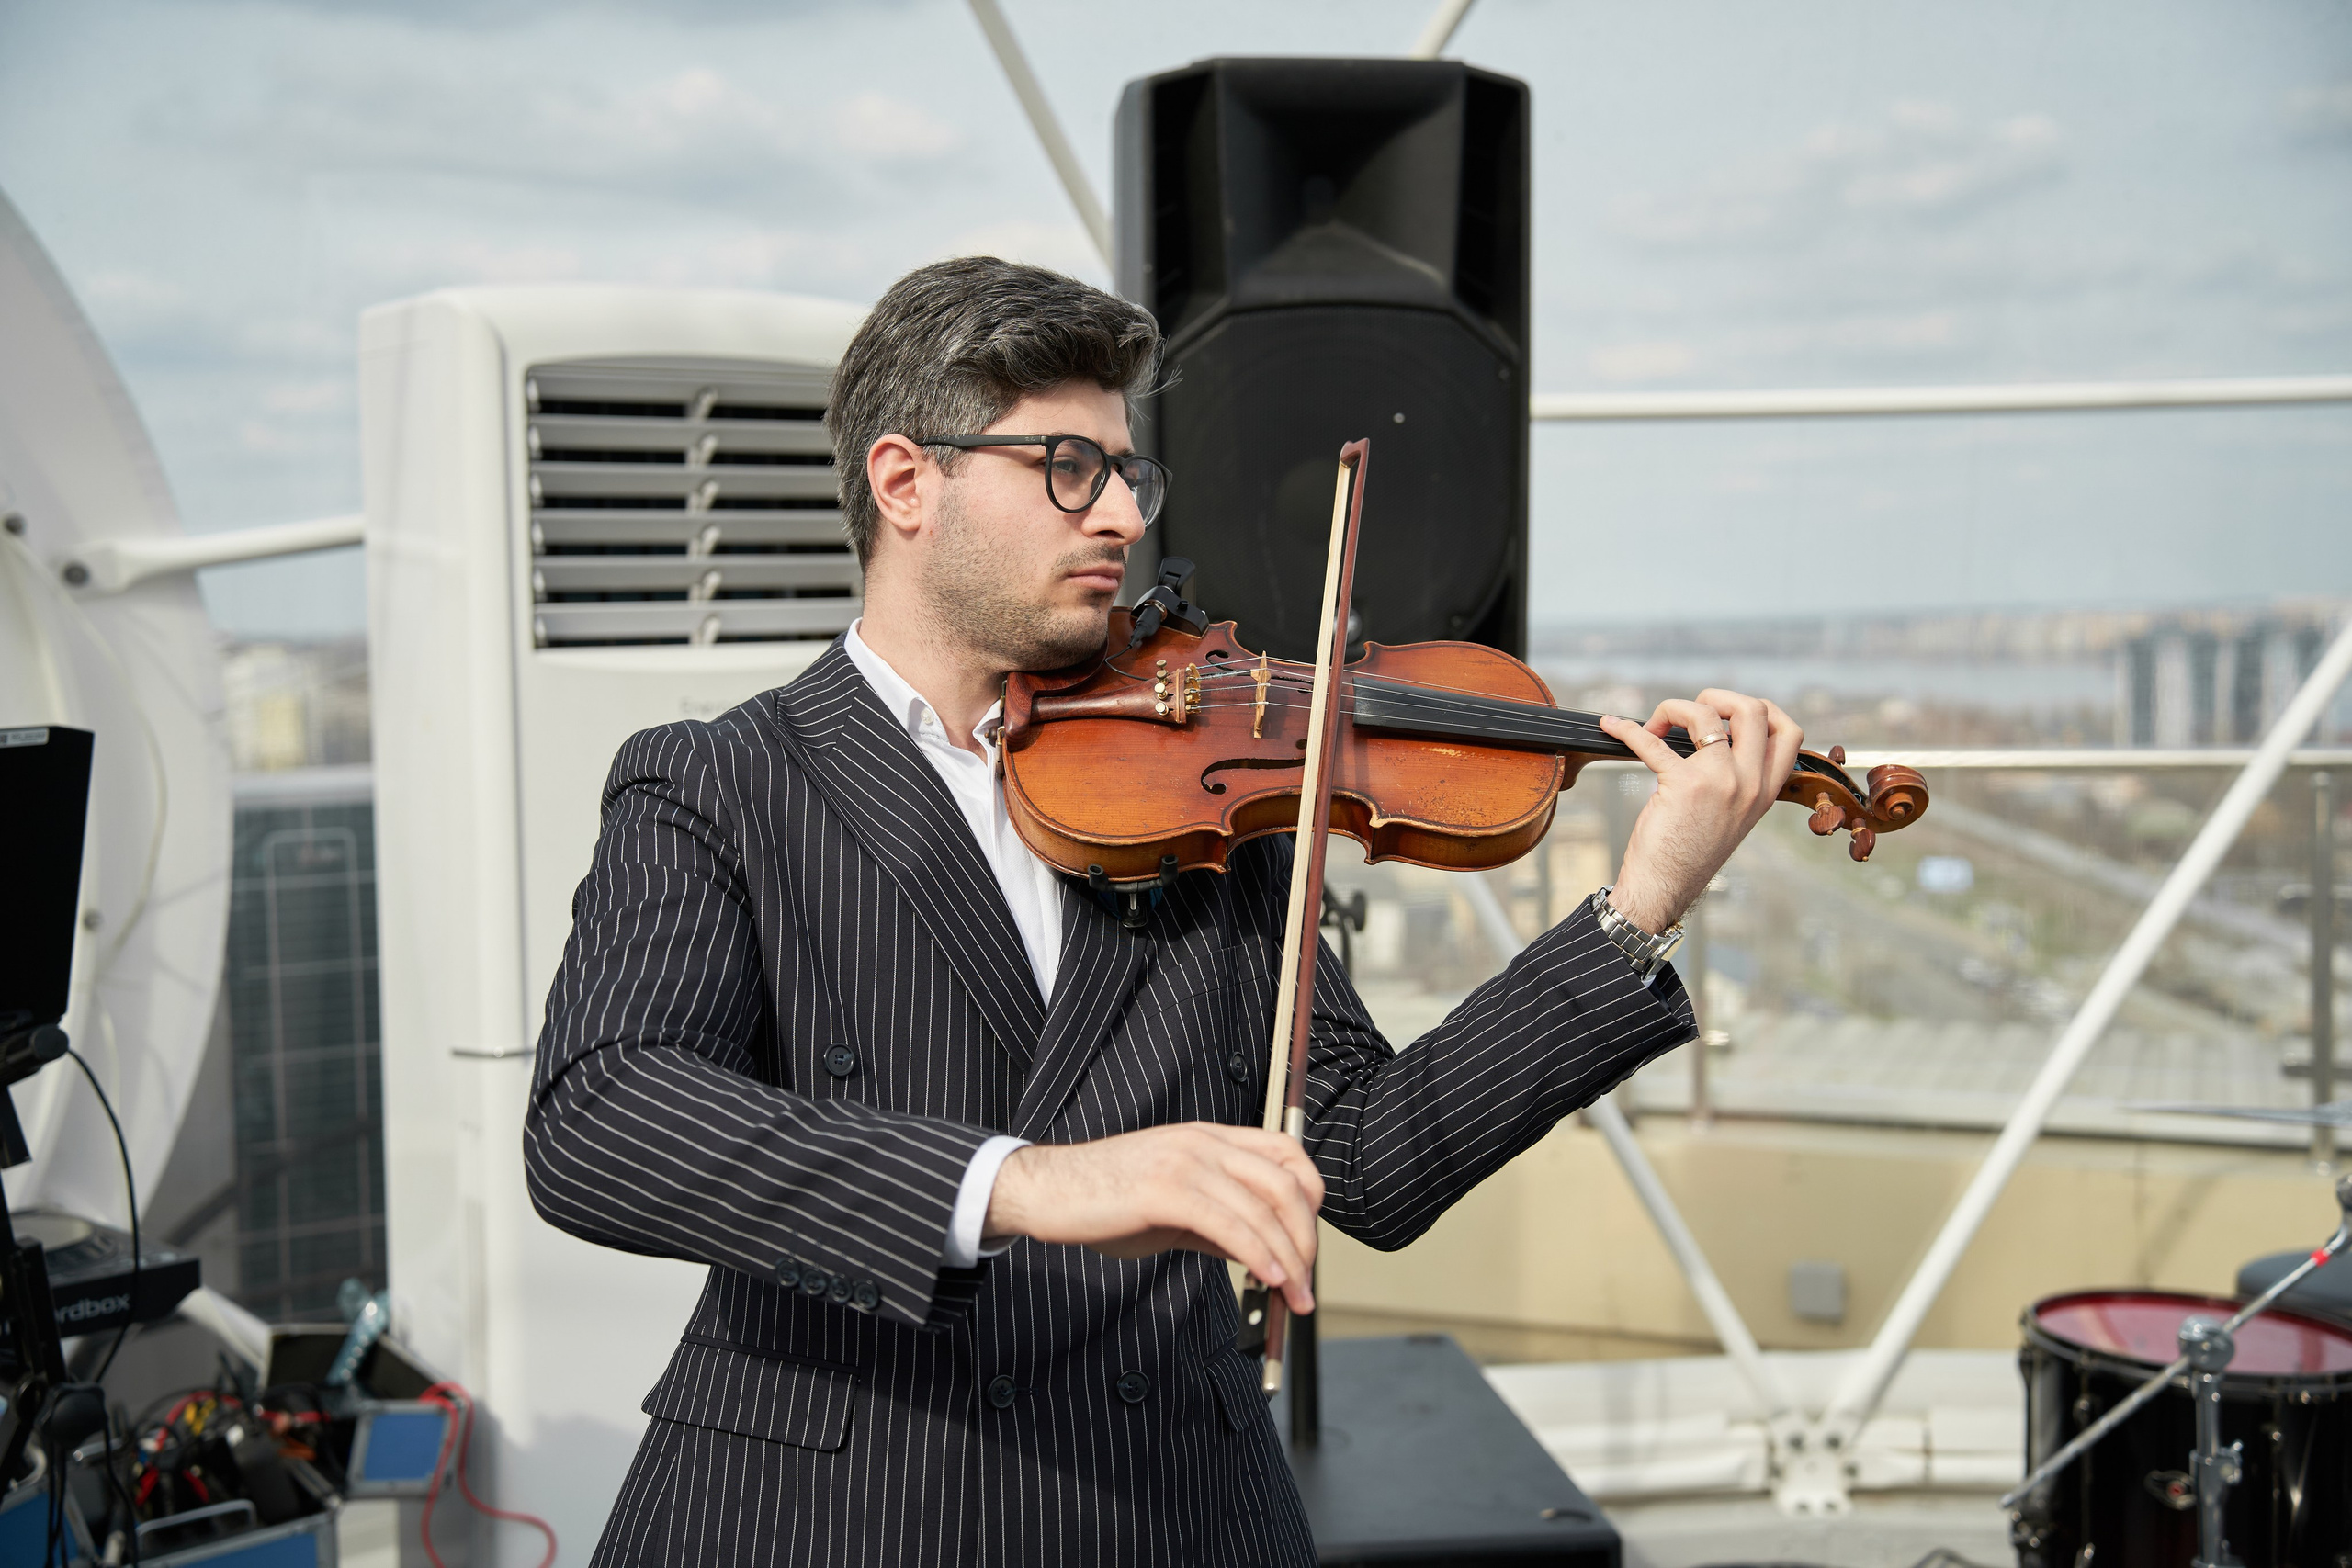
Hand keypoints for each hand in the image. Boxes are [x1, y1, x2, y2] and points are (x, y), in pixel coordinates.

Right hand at [984, 1123, 1323, 1313]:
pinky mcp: (1165, 1190)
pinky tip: (1268, 1281)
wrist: (1044, 1191)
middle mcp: (1204, 1142)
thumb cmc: (1103, 1202)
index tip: (1307, 1241)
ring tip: (1295, 1298)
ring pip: (1263, 1209)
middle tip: (1306, 1284)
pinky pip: (1229, 1225)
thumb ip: (1217, 1224)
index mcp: (1209, 1139)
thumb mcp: (1172, 1208)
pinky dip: (1258, 1256)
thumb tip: (1261, 1254)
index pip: (1287, 1153)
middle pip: (1287, 1184)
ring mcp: (1186, 1162)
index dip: (1311, 1196)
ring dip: (1290, 1259)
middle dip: (1306, 1239)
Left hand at [1598, 688, 1801, 933]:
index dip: (1762, 710)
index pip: (1789, 733)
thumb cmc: (1689, 853)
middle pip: (1753, 709)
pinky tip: (1612, 726)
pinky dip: (1627, 728)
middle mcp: (1749, 783)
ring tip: (1654, 726)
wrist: (1664, 888)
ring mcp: (1720, 782)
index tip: (1728, 714)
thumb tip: (1711, 734)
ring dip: (1672, 709)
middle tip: (1688, 715)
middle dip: (1717, 698)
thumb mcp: (1730, 815)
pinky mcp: (1683, 785)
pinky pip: (1651, 741)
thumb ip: (1734, 778)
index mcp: (1765, 791)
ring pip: (1705, 713)